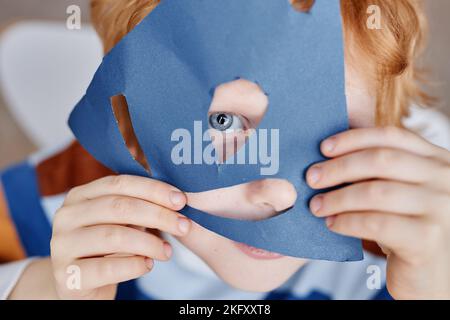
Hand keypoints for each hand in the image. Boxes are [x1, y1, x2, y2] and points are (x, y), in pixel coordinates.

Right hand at [51, 175, 190, 299]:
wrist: (81, 286)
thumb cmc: (107, 249)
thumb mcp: (120, 223)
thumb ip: (138, 208)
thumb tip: (176, 200)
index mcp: (80, 196)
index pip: (120, 183)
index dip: (153, 189)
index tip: (181, 200)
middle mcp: (66, 216)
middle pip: (119, 207)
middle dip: (158, 215)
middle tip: (183, 225)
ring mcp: (62, 246)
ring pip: (114, 236)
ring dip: (149, 243)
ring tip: (167, 251)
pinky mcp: (67, 276)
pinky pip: (108, 267)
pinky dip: (134, 265)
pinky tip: (148, 265)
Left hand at [307, 127, 449, 298]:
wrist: (431, 275)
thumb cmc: (406, 229)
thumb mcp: (400, 191)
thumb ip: (379, 171)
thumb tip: (328, 153)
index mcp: (436, 160)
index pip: (392, 137)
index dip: (353, 139)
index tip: (323, 148)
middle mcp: (445, 179)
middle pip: (380, 160)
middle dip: (338, 167)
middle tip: (311, 177)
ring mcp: (441, 208)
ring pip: (375, 192)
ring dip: (337, 198)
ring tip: (316, 205)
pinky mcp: (427, 238)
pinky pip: (375, 223)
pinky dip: (347, 221)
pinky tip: (332, 224)